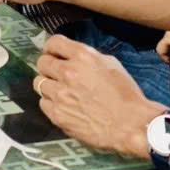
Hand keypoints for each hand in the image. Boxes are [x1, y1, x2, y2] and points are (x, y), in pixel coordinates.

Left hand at [34, 35, 163, 158]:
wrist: (131, 126)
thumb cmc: (126, 96)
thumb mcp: (110, 65)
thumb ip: (87, 58)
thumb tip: (72, 57)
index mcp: (83, 57)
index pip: (54, 43)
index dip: (51, 47)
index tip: (52, 52)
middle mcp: (68, 72)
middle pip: (42, 63)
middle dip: (48, 66)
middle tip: (55, 73)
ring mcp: (60, 94)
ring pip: (39, 83)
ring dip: (49, 85)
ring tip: (61, 91)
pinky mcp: (58, 114)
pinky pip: (43, 103)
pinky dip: (50, 103)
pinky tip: (63, 106)